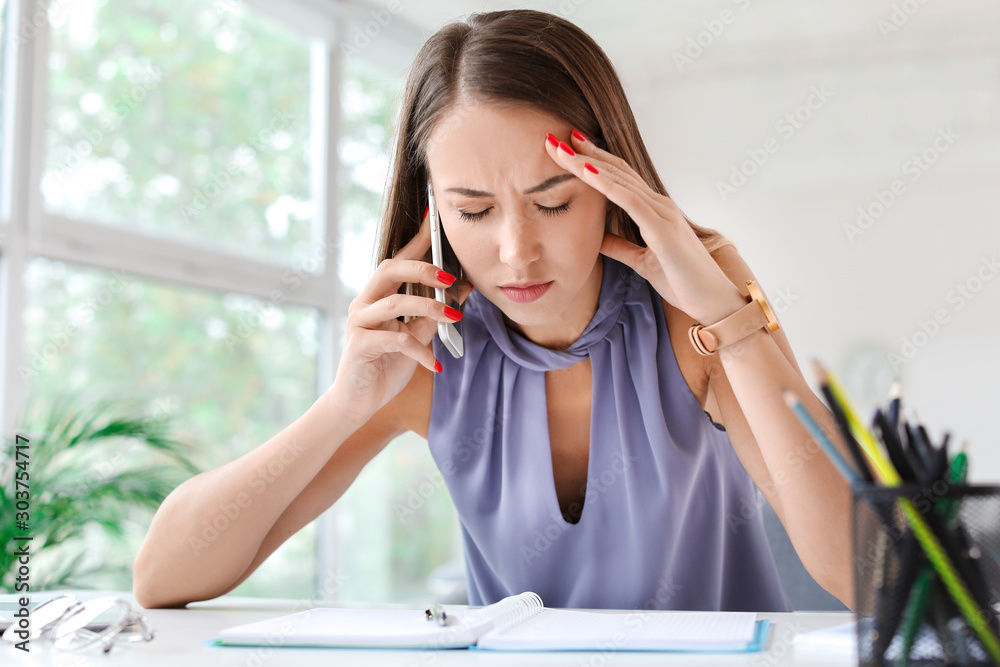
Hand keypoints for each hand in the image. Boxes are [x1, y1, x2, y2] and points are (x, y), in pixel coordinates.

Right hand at [329, 206, 474, 424]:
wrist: (357, 402)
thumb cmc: (385, 366)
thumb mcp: (417, 338)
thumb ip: (435, 314)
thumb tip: (464, 289)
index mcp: (378, 296)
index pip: (398, 260)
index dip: (416, 239)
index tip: (434, 217)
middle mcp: (364, 304)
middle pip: (389, 269)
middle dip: (422, 269)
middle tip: (450, 278)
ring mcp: (359, 323)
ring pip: (395, 302)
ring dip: (429, 307)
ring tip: (454, 317)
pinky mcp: (359, 346)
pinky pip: (395, 340)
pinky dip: (420, 351)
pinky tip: (435, 364)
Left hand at [544, 131, 745, 324]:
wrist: (713, 302)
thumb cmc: (683, 281)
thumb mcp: (641, 261)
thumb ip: (621, 246)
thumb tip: (597, 239)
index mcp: (654, 212)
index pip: (619, 178)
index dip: (593, 161)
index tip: (567, 148)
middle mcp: (659, 206)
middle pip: (616, 171)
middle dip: (584, 154)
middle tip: (554, 138)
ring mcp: (663, 215)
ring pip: (620, 181)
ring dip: (588, 164)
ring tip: (563, 149)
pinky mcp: (664, 231)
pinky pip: (632, 202)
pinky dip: (609, 186)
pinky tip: (588, 173)